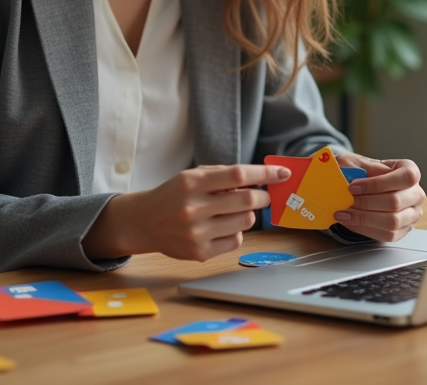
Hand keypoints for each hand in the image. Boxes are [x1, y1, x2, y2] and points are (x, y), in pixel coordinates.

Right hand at [82, 164, 288, 261]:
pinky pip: (235, 240)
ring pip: (244, 222)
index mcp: (192, 183)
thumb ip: (223, 176)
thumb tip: (260, 181)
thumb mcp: (192, 176)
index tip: (282, 173)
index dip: (264, 174)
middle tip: (263, 196)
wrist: (144, 221)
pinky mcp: (199, 252)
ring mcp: (196, 233)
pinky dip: (236, 231)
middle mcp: (193, 208)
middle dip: (263, 198)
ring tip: (232, 211)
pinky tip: (221, 226)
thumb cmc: (174, 194)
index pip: (238, 175)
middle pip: (247, 201)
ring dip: (247, 214)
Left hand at [333, 153, 424, 242]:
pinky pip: (387, 235)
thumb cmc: (361, 173)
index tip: (353, 187)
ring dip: (364, 218)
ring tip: (345, 213)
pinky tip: (351, 221)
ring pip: (392, 222)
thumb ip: (360, 168)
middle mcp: (416, 193)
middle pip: (396, 202)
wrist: (359, 188)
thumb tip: (361, 178)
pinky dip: (365, 229)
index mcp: (410, 170)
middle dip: (366, 203)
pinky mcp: (403, 230)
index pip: (405, 177)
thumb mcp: (357, 163)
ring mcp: (412, 214)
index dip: (378, 184)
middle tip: (347, 200)